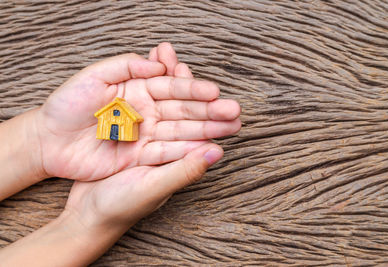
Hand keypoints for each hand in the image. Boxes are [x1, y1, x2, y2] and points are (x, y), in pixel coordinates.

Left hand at [34, 43, 240, 180]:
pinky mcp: (139, 156)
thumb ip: (126, 65)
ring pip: (180, 132)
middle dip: (209, 111)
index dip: (194, 89)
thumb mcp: (93, 76)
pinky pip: (166, 153)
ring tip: (231, 128)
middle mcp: (146, 111)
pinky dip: (186, 151)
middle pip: (183, 110)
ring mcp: (145, 134)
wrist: (48, 140)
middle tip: (234, 112)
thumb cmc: (66, 104)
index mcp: (138, 88)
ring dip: (206, 130)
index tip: (214, 92)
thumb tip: (158, 64)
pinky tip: (206, 148)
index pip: (172, 87)